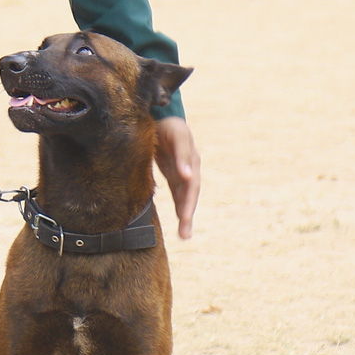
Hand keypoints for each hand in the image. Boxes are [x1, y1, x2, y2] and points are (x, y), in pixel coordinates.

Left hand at [154, 116, 200, 238]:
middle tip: (185, 233)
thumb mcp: (177, 134)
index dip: (188, 201)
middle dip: (188, 214)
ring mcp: (183, 174)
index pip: (191, 185)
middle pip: (190, 195)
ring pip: (185, 198)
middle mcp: (190, 170)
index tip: (185, 216)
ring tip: (185, 236)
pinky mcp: (175, 176)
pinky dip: (181, 209)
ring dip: (186, 216)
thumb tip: (187, 176)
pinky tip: (181, 223)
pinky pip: (179, 195)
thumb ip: (182, 153)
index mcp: (192, 161)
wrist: (162, 118)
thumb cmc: (171, 125)